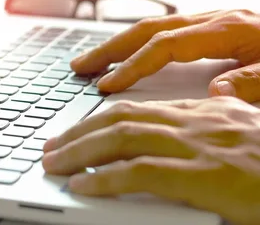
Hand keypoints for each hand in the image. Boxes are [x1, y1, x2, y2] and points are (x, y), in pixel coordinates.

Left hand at [42, 96, 259, 224]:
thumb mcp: (244, 143)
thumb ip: (207, 138)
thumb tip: (170, 143)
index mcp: (209, 112)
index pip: (140, 107)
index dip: (99, 116)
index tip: (75, 129)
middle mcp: (202, 121)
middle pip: (121, 116)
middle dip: (78, 131)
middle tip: (52, 146)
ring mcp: (204, 146)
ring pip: (122, 136)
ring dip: (80, 149)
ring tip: (54, 162)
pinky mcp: (210, 176)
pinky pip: (141, 171)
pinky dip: (105, 177)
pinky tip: (83, 185)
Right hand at [71, 9, 259, 101]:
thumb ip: (255, 84)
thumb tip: (215, 94)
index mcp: (232, 28)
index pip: (167, 46)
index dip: (134, 65)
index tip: (109, 86)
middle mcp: (218, 19)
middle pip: (150, 28)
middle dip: (111, 48)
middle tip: (79, 66)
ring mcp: (215, 20)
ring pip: (154, 27)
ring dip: (119, 43)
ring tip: (92, 60)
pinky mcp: (216, 28)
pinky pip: (167, 32)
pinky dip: (140, 44)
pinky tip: (129, 56)